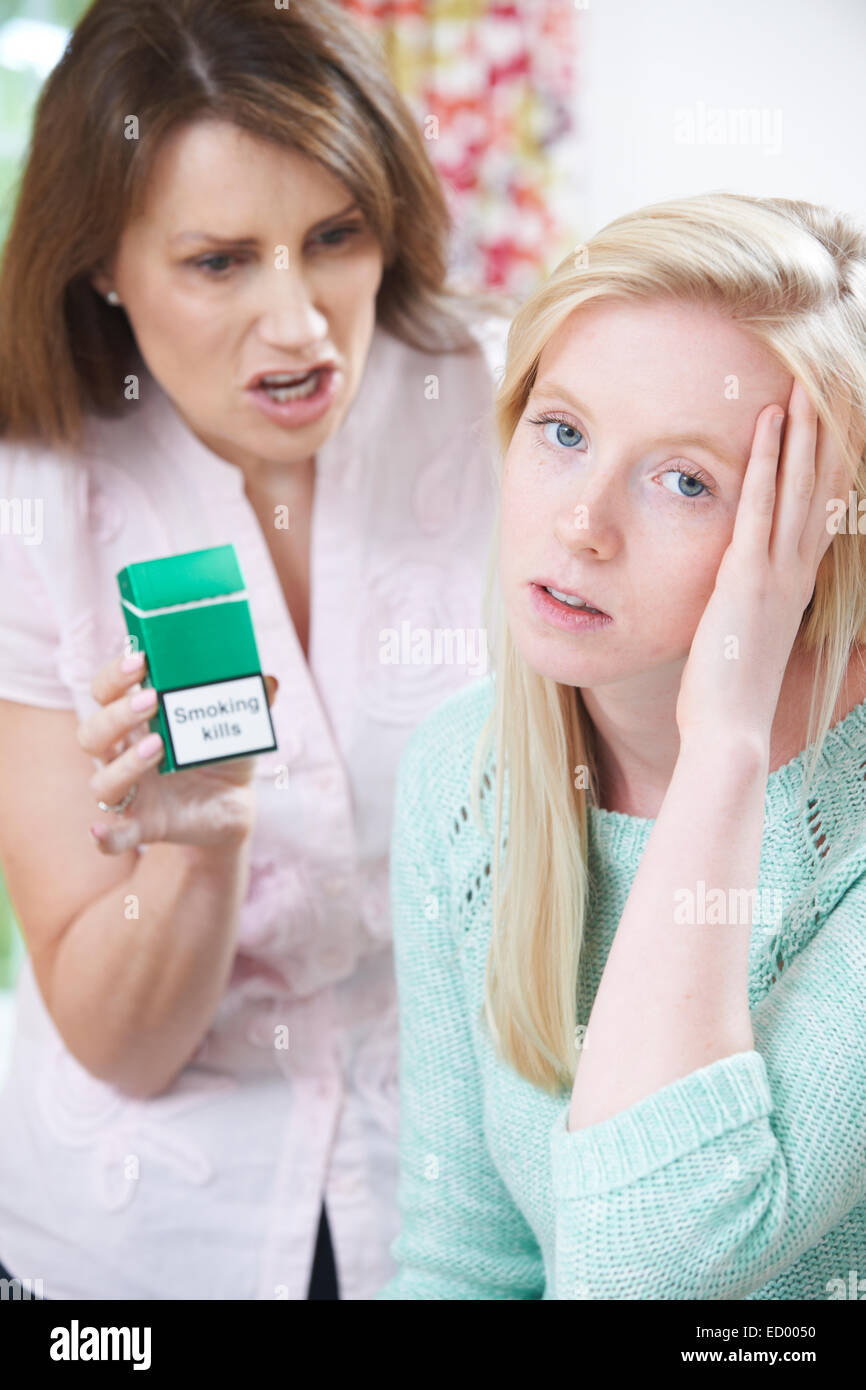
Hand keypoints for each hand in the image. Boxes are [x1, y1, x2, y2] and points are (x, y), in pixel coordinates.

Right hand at [78, 650, 278, 853]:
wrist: (235, 802)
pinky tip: (100, 831)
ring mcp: (132, 792)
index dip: (114, 676)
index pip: (105, 692)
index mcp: (137, 720)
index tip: (139, 658)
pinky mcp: (145, 825)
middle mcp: (123, 753)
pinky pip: (115, 835)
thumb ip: (249, 701)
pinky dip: (105, 835)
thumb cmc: (223, 752)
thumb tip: (269, 681)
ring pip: (102, 782)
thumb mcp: (237, 724)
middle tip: (152, 699)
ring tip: (159, 745)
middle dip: (117, 713)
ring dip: (123, 764)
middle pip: (93, 733)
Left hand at [675, 379, 848, 747]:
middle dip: (824, 433)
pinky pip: (758, 507)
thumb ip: (752, 608)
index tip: (838, 424)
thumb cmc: (731, 694)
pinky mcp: (746, 577)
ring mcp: (776, 572)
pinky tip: (768, 424)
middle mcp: (796, 571)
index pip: (822, 511)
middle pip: (819, 487)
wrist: (731, 731)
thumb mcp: (747, 639)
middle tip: (827, 384)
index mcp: (796, 584)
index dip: (830, 465)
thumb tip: (743, 594)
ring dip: (801, 432)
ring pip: (796, 487)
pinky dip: (765, 463)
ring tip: (802, 384)